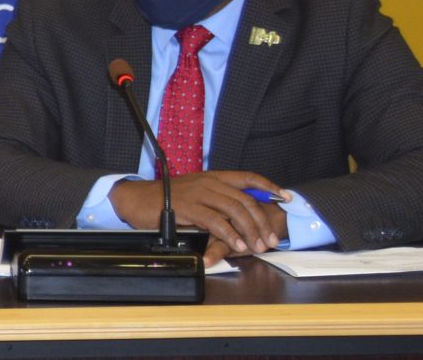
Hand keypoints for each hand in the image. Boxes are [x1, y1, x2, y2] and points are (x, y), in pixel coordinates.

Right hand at [110, 171, 290, 262]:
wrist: (137, 199)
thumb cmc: (165, 199)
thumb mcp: (195, 194)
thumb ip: (215, 200)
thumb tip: (238, 214)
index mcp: (212, 177)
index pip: (247, 177)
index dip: (269, 186)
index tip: (286, 197)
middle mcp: (209, 182)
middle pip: (246, 199)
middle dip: (262, 221)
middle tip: (270, 239)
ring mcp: (199, 193)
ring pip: (235, 210)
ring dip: (250, 230)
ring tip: (257, 246)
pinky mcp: (189, 207)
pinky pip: (216, 221)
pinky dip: (231, 235)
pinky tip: (238, 246)